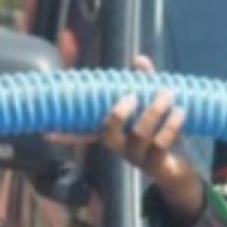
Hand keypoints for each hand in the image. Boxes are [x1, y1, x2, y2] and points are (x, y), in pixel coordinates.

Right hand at [48, 56, 202, 221]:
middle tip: (133, 95)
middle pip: (108, 132)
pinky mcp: (156, 163)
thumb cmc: (157, 131)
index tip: (47, 132)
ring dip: (153, 112)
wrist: (178, 166)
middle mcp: (118, 146)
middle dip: (118, 113)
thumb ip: (143, 81)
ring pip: (138, 134)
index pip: (83, 133)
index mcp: (111, 132)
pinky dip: (171, 125)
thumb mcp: (150, 104)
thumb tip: (139, 59)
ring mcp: (135, 156)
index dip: (65, 132)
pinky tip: (180, 112)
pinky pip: (161, 144)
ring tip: (167, 94)